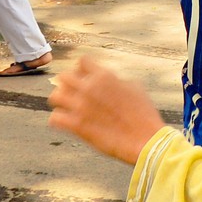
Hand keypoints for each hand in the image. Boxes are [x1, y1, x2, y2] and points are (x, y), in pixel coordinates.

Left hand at [48, 54, 164, 163]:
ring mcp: (81, 107)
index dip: (82, 69)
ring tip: (67, 108)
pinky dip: (58, 120)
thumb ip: (115, 80)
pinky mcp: (77, 126)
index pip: (82, 61)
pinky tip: (66, 123)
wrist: (146, 140)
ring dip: (60, 101)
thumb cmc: (144, 115)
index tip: (85, 79)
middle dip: (67, 84)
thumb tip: (106, 79)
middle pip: (63, 77)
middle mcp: (89, 88)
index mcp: (104, 76)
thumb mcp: (134, 88)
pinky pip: (55, 119)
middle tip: (73, 94)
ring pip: (55, 96)